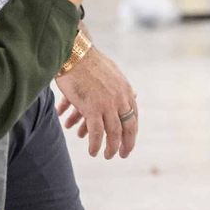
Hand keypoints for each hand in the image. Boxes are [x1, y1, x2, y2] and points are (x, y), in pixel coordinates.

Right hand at [54, 41, 137, 159]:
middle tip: (123, 154)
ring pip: (113, 133)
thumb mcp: (113, 73)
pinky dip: (96, 145)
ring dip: (111, 148)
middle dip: (126, 144)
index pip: (133, 116)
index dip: (132, 131)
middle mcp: (120, 98)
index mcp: (126, 90)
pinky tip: (93, 152)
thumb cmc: (89, 62)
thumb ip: (122, 88)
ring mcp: (107, 104)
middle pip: (128, 128)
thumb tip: (133, 95)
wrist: (75, 54)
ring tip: (107, 156)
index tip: (128, 141)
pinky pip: (96, 133)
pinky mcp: (92, 108)